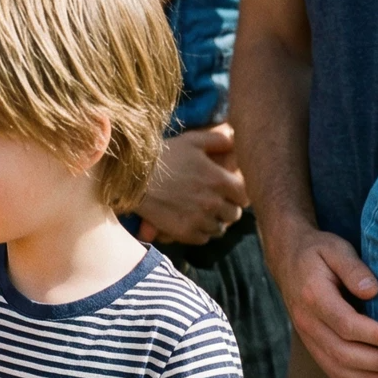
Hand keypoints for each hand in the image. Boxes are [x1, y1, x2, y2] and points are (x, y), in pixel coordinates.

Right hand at [135, 125, 247, 244]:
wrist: (133, 179)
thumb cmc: (164, 156)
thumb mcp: (192, 141)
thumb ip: (218, 140)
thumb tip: (235, 139)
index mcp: (219, 180)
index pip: (245, 196)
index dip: (239, 194)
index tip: (230, 193)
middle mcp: (213, 202)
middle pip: (234, 214)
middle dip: (227, 208)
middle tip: (216, 203)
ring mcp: (199, 219)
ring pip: (219, 228)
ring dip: (214, 221)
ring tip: (202, 213)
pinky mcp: (184, 232)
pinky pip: (203, 238)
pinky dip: (200, 232)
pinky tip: (191, 221)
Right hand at [262, 220, 377, 377]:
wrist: (287, 258)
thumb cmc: (317, 251)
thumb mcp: (335, 248)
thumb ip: (353, 268)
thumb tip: (373, 291)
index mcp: (313, 295)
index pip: (346, 323)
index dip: (375, 335)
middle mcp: (306, 320)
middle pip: (342, 351)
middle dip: (377, 362)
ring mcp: (306, 334)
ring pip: (335, 366)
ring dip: (367, 377)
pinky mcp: (311, 342)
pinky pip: (330, 367)